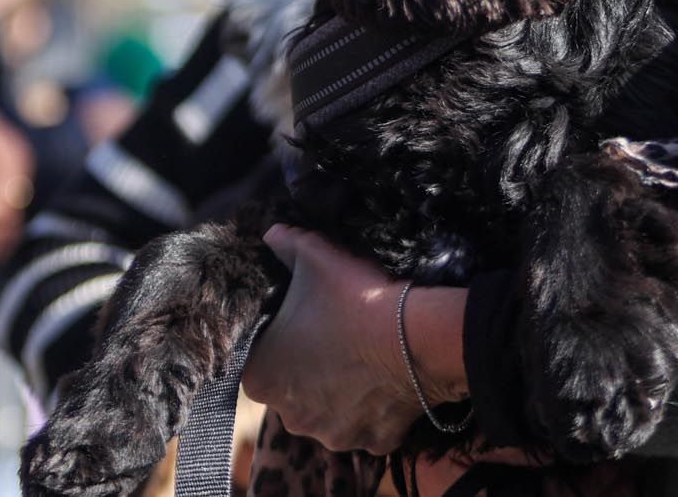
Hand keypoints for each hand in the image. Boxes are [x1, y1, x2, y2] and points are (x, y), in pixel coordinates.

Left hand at [241, 226, 468, 454]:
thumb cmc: (355, 298)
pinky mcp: (374, 443)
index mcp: (261, 378)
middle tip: (335, 336)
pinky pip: (370, 425)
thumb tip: (270, 233)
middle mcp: (289, 416)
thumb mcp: (314, 256)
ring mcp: (333, 435)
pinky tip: (388, 381)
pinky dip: (377, 408)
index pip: (260, 357)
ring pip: (331, 410)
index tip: (303, 320)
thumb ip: (285, 244)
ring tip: (364, 358)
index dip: (281, 336)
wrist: (417, 334)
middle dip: (310, 368)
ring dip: (342, 391)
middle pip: (294, 388)